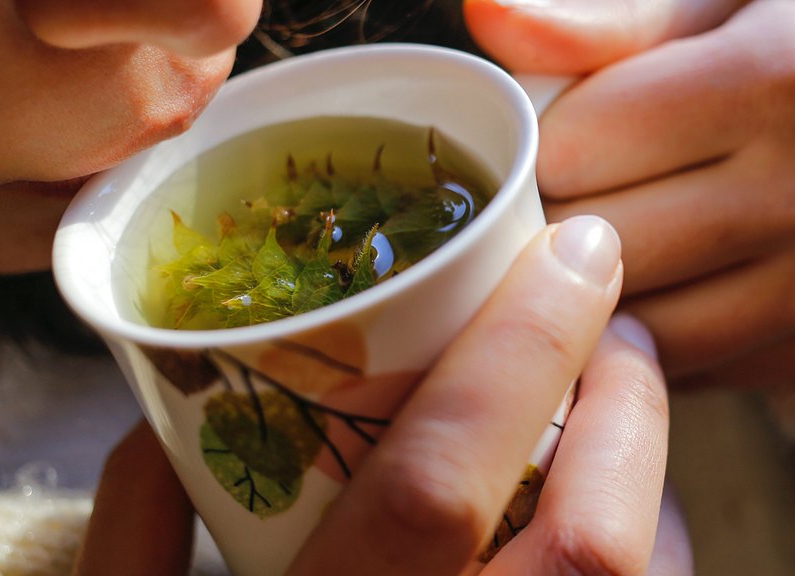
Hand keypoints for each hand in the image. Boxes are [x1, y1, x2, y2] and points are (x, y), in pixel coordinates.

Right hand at [74, 216, 691, 574]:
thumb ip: (135, 545)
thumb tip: (158, 417)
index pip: (442, 483)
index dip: (522, 349)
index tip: (576, 248)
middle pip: (595, 540)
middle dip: (631, 399)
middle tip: (618, 318)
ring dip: (656, 478)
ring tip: (625, 403)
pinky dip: (659, 552)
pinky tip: (625, 515)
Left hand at [465, 0, 794, 387]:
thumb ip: (600, 15)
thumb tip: (483, 13)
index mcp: (786, 70)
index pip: (578, 143)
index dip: (535, 149)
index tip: (542, 143)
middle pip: (601, 247)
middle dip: (547, 231)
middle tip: (546, 206)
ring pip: (642, 329)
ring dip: (587, 304)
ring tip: (584, 257)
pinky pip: (698, 373)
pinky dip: (650, 346)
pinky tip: (647, 299)